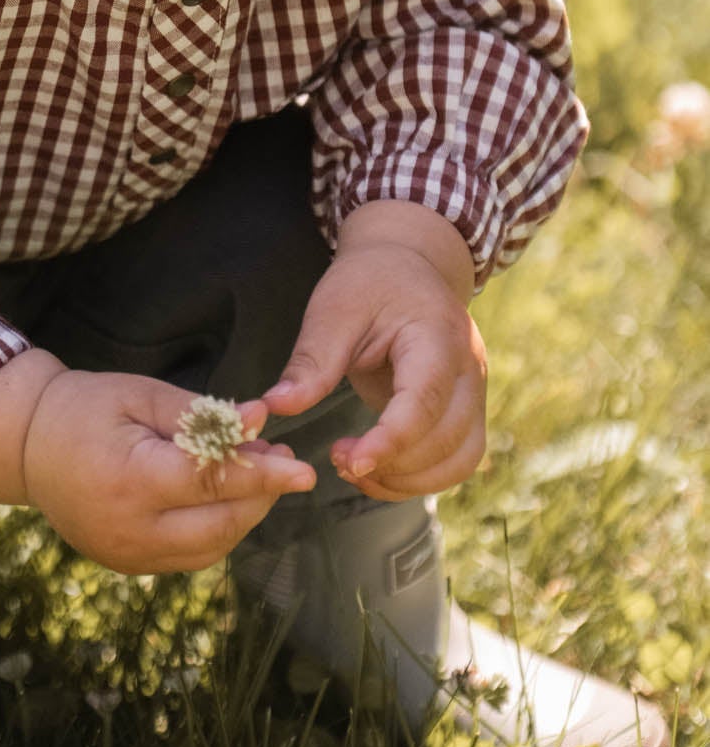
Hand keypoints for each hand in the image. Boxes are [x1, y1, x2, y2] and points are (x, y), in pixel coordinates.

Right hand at [21, 370, 315, 574]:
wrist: (26, 447)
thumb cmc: (85, 408)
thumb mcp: (141, 395)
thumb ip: (202, 415)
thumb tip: (260, 422)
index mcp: (130, 480)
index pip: (212, 483)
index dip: (263, 476)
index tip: (304, 471)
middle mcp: (129, 529)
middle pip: (221, 524)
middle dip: (261, 494)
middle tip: (284, 460)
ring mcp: (127, 555)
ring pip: (213, 547)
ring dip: (245, 514)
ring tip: (258, 473)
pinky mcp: (129, 565)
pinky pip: (192, 556)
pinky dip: (219, 530)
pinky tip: (225, 497)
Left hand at [256, 209, 486, 501]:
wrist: (406, 265)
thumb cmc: (369, 283)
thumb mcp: (333, 310)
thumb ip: (311, 362)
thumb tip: (274, 406)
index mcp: (438, 336)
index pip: (425, 400)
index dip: (390, 440)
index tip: (347, 461)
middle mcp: (468, 369)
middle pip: (447, 439)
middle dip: (393, 465)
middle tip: (337, 458)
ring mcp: (473, 392)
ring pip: (460, 461)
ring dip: (410, 481)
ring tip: (355, 471)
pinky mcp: (464, 410)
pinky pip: (456, 461)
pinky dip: (420, 478)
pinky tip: (377, 471)